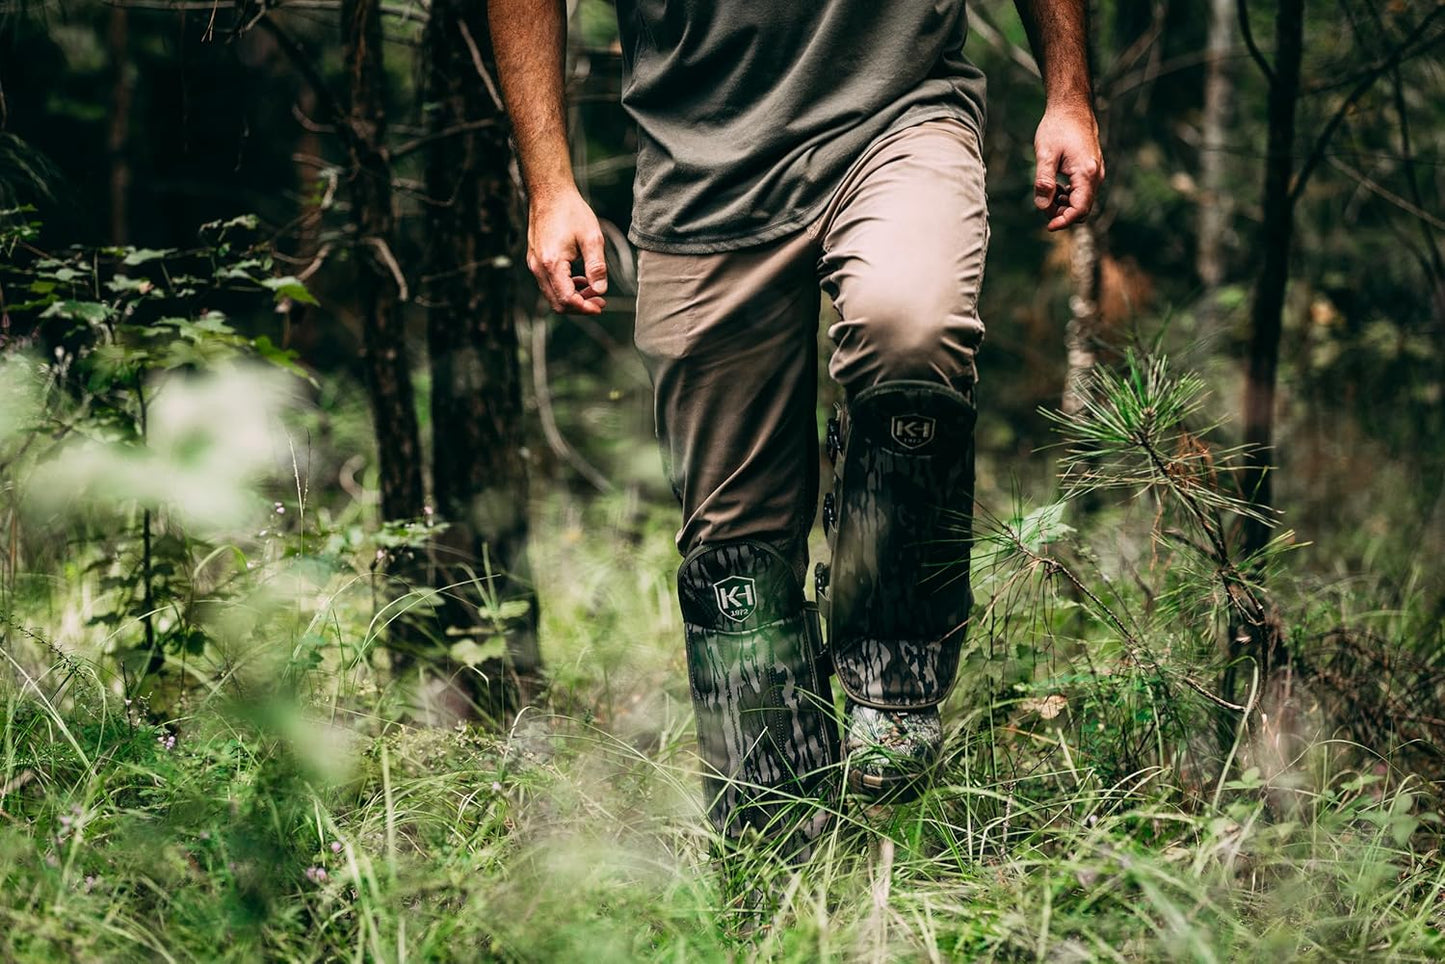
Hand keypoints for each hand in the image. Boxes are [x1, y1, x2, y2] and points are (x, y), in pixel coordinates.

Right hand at [525, 189, 607, 314]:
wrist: (550, 193)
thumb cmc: (571, 211)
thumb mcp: (591, 238)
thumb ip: (597, 267)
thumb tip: (600, 290)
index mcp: (551, 263)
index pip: (566, 299)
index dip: (585, 308)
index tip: (600, 306)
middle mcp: (538, 267)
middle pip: (557, 303)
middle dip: (580, 306)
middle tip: (600, 301)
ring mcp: (534, 264)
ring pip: (552, 295)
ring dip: (573, 297)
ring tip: (593, 289)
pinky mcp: (535, 260)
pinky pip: (549, 283)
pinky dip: (565, 287)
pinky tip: (580, 279)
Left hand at [1032, 102, 1104, 230]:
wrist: (1072, 107)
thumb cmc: (1058, 127)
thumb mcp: (1045, 154)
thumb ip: (1044, 181)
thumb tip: (1042, 207)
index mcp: (1086, 173)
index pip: (1080, 209)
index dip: (1064, 221)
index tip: (1048, 226)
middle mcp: (1096, 175)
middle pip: (1082, 209)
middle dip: (1062, 213)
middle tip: (1043, 204)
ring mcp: (1096, 173)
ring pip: (1082, 201)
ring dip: (1064, 205)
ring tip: (1047, 194)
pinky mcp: (1091, 170)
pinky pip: (1082, 192)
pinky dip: (1068, 196)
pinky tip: (1055, 187)